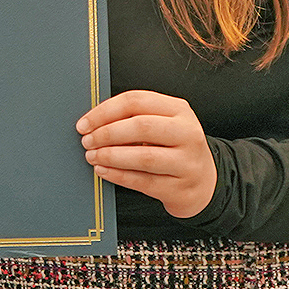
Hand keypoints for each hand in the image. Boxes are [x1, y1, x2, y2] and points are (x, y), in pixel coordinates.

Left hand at [78, 89, 215, 217]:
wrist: (203, 182)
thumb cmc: (175, 148)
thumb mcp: (163, 123)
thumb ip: (135, 117)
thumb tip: (94, 121)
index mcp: (179, 109)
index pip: (136, 101)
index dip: (105, 111)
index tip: (85, 122)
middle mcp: (187, 133)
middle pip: (141, 126)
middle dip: (106, 133)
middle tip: (88, 140)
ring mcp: (186, 162)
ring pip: (143, 156)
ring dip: (110, 156)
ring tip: (93, 156)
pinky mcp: (179, 187)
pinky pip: (143, 181)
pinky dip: (118, 175)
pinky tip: (103, 171)